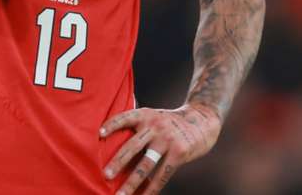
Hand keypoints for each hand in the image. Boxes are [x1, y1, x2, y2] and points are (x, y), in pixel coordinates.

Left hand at [99, 104, 221, 194]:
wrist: (203, 119)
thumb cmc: (171, 123)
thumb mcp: (155, 116)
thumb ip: (139, 128)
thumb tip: (117, 153)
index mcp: (146, 115)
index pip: (125, 118)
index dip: (112, 125)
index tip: (99, 134)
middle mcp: (155, 126)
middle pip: (133, 146)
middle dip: (118, 162)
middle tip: (105, 175)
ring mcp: (167, 140)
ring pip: (146, 165)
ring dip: (131, 182)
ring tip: (120, 194)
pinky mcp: (179, 152)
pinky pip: (163, 175)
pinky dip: (151, 188)